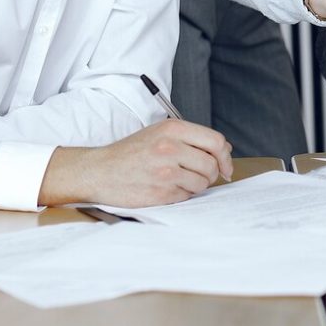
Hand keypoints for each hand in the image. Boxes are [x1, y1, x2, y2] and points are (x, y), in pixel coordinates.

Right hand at [39, 119, 232, 207]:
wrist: (100, 170)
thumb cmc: (132, 152)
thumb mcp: (160, 133)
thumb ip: (192, 138)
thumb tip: (225, 149)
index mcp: (173, 129)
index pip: (216, 141)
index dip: (225, 156)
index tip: (225, 165)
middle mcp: (171, 148)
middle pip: (212, 165)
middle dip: (211, 173)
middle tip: (199, 174)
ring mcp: (165, 171)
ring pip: (202, 183)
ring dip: (196, 185)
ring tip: (178, 179)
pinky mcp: (160, 193)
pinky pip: (187, 196)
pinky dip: (182, 195)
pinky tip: (167, 187)